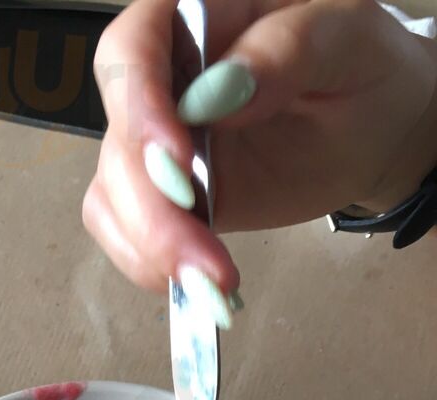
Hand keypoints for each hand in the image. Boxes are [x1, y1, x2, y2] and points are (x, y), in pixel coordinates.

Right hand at [83, 0, 436, 296]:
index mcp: (195, 19)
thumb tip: (221, 91)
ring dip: (152, 249)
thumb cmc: (360, 69)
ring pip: (112, 196)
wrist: (374, 129)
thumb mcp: (345, 41)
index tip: (176, 163)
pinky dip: (151, 265)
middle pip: (118, 142)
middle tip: (201, 260)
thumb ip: (286, 50)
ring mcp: (156, 145)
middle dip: (152, 209)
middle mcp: (161, 81)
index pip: (131, 50)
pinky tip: (198, 286)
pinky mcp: (164, 198)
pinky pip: (127, 233)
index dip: (138, 107)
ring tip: (212, 287)